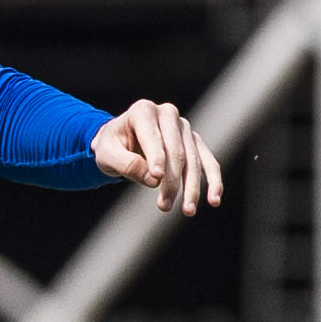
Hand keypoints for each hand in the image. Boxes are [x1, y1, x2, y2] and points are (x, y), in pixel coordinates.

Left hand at [93, 100, 222, 216]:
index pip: (153, 137)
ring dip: (192, 187)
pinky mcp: (194, 141)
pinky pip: (208, 162)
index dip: (156, 158)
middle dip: (172, 181)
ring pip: (194, 160)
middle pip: (176, 151)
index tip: (155, 179)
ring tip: (188, 210)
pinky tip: (214, 200)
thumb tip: (154, 180)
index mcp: (143, 111)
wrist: (120, 141)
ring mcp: (184, 127)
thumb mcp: (106, 154)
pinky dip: (213, 181)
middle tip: (164, 206)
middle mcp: (167, 114)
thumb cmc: (112, 147)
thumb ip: (125, 164)